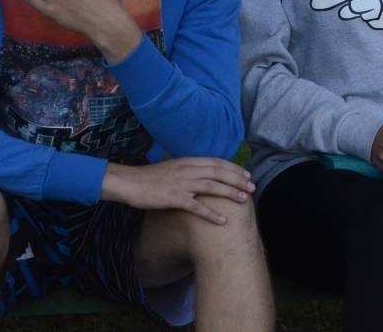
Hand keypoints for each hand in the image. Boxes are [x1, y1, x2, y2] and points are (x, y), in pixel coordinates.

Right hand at [102, 157, 254, 224]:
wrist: (130, 182)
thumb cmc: (150, 177)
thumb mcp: (173, 167)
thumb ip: (189, 168)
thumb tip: (203, 173)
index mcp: (188, 161)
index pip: (217, 162)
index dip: (234, 168)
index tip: (246, 174)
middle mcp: (188, 170)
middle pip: (219, 173)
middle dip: (238, 180)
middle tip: (252, 188)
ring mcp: (182, 184)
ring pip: (212, 187)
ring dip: (230, 193)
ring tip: (244, 200)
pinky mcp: (174, 198)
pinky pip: (197, 207)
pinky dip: (211, 214)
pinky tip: (222, 221)